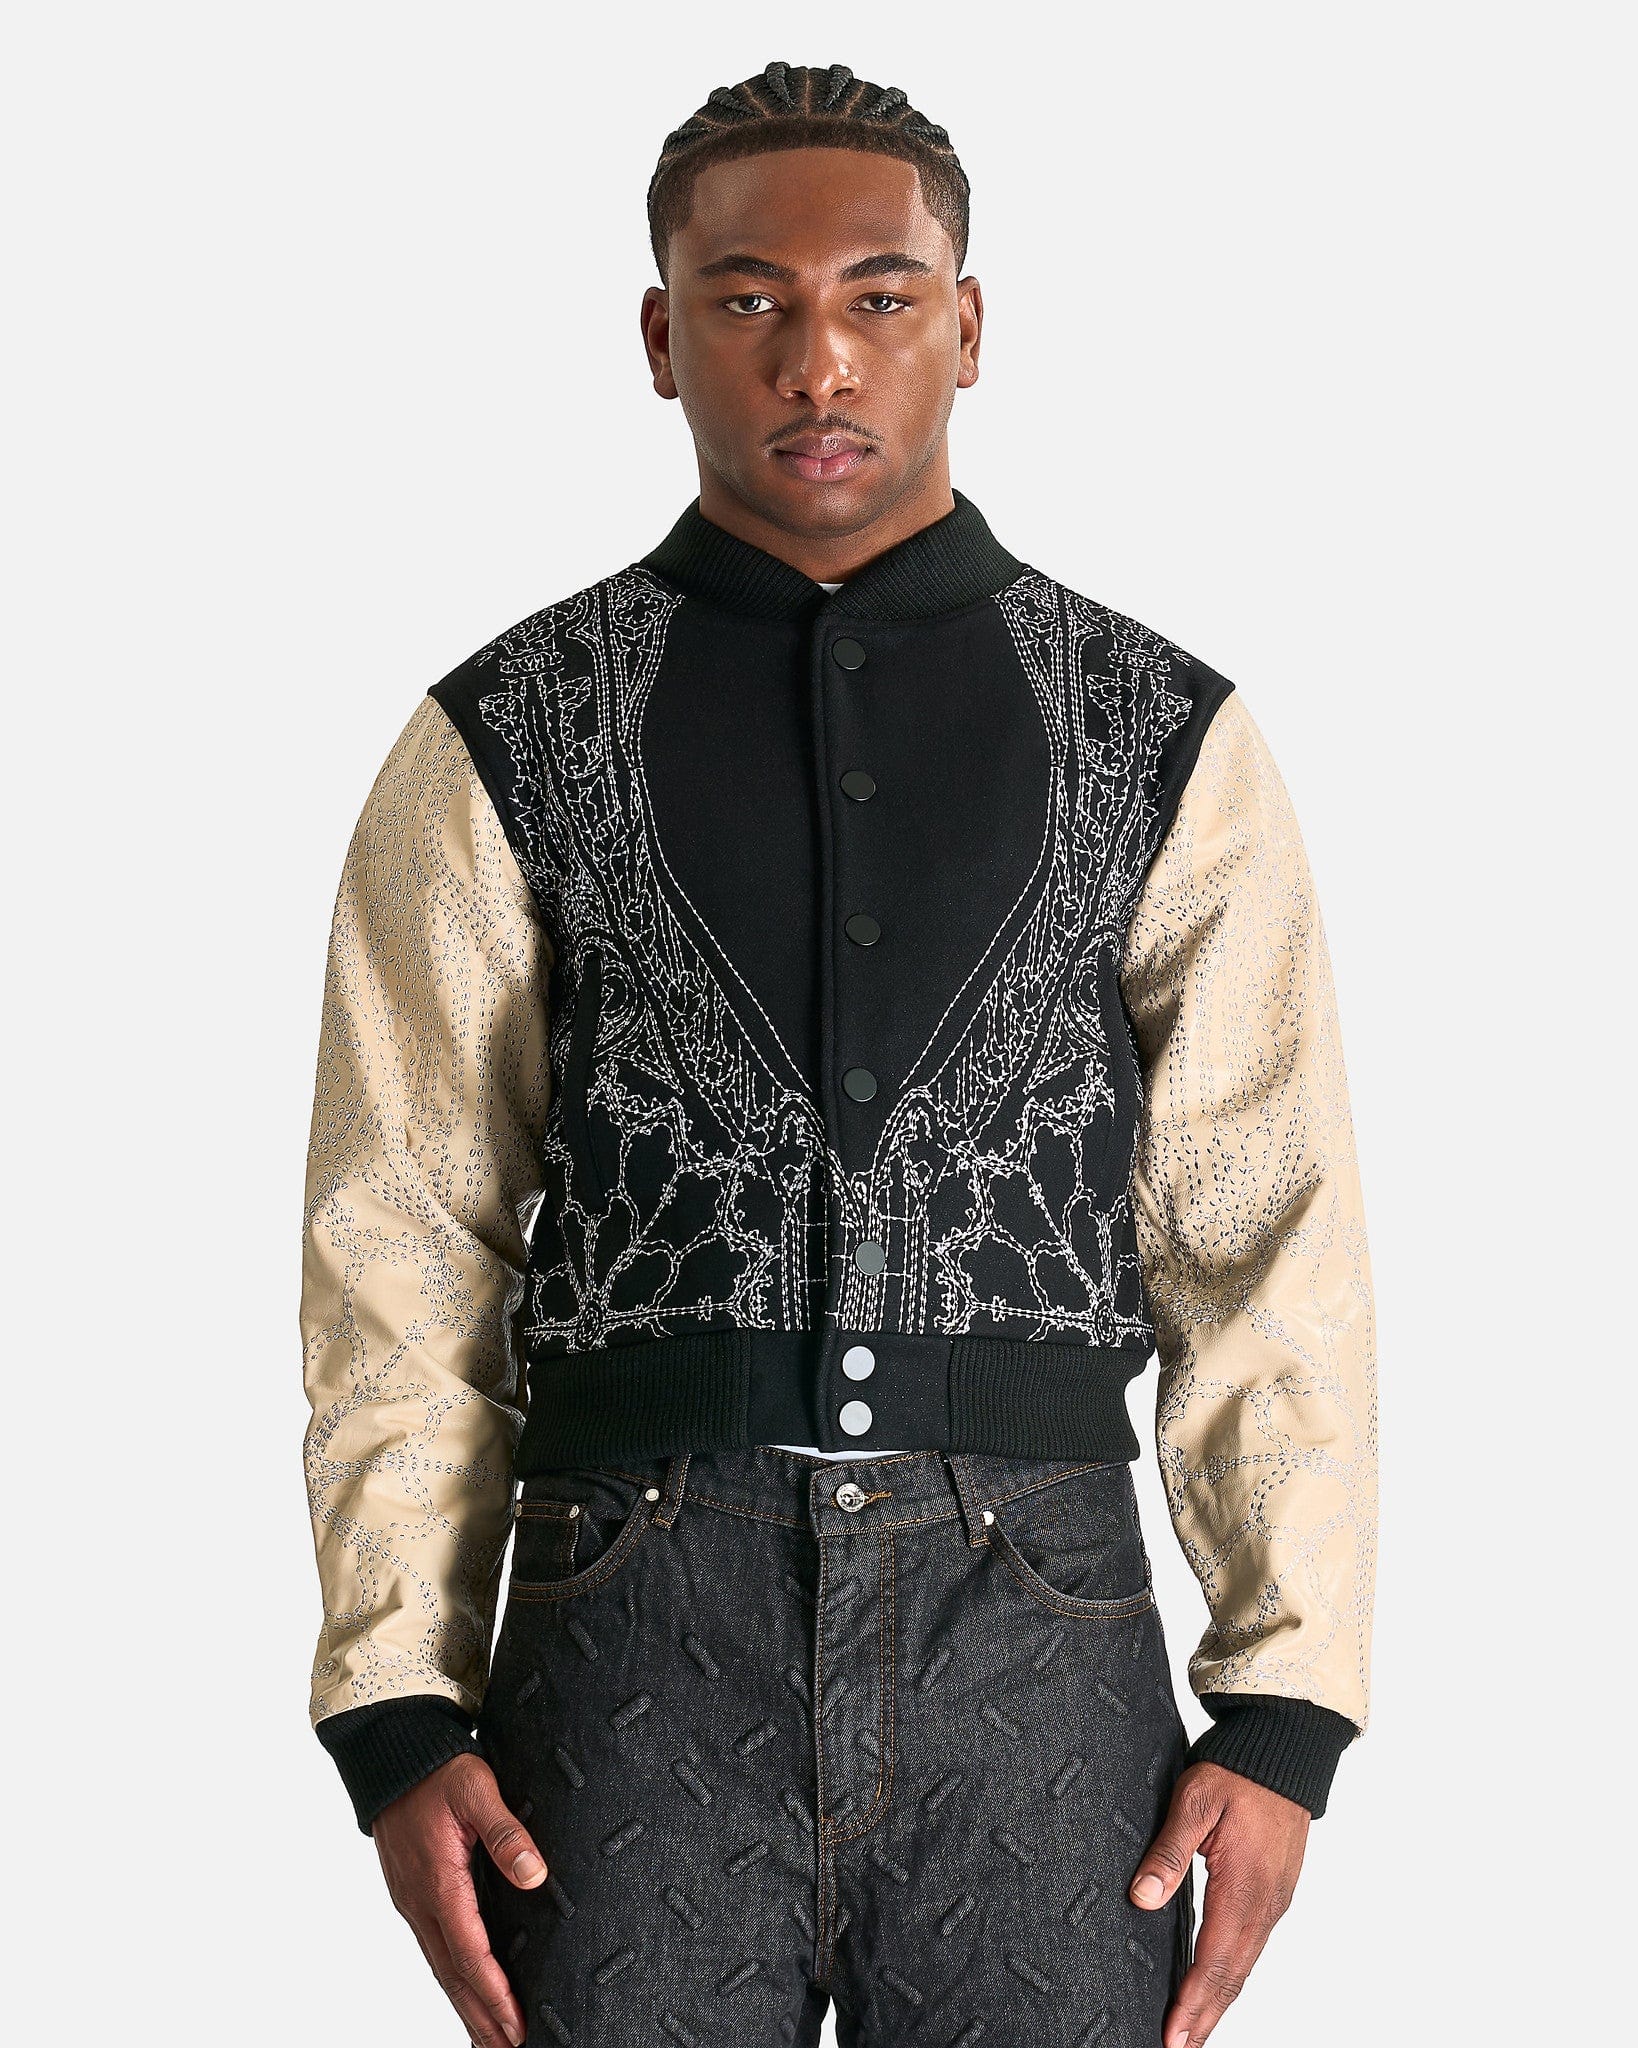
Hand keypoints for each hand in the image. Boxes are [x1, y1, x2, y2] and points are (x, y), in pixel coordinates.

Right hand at [372, 1752, 548, 2047]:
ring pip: (440, 1967)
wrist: (392, 1755)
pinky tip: (464, 1991)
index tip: (516, 2027)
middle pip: (453, 1975)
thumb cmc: (438, 1771)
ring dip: (465, 2006)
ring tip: (488, 2039)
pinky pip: (433, 1949)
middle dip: (481, 2017)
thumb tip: (535, 1875)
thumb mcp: (478, 1790)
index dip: (495, 1994)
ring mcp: (411, 1902)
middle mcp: (420, 1902)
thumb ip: (507, 1833)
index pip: (470, 1953)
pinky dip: (451, 1980)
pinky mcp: (411, 1895)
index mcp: (438, 1883)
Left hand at [1130, 1760, 1308, 2046]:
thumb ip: (1169, 1851)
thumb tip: (1143, 1898)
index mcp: (1244, 1887)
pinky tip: (1217, 1983)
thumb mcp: (1194, 1800)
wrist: (1285, 1750)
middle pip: (1234, 1976)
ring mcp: (1275, 1900)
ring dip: (1219, 2001)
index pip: (1215, 1961)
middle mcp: (1265, 1904)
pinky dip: (1234, 1974)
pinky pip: (1253, 1945)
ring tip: (1193, 2030)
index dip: (1193, 2003)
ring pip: (1246, 1964)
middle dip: (1206, 2017)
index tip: (1173, 2037)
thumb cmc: (1237, 1771)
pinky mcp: (1275, 1891)